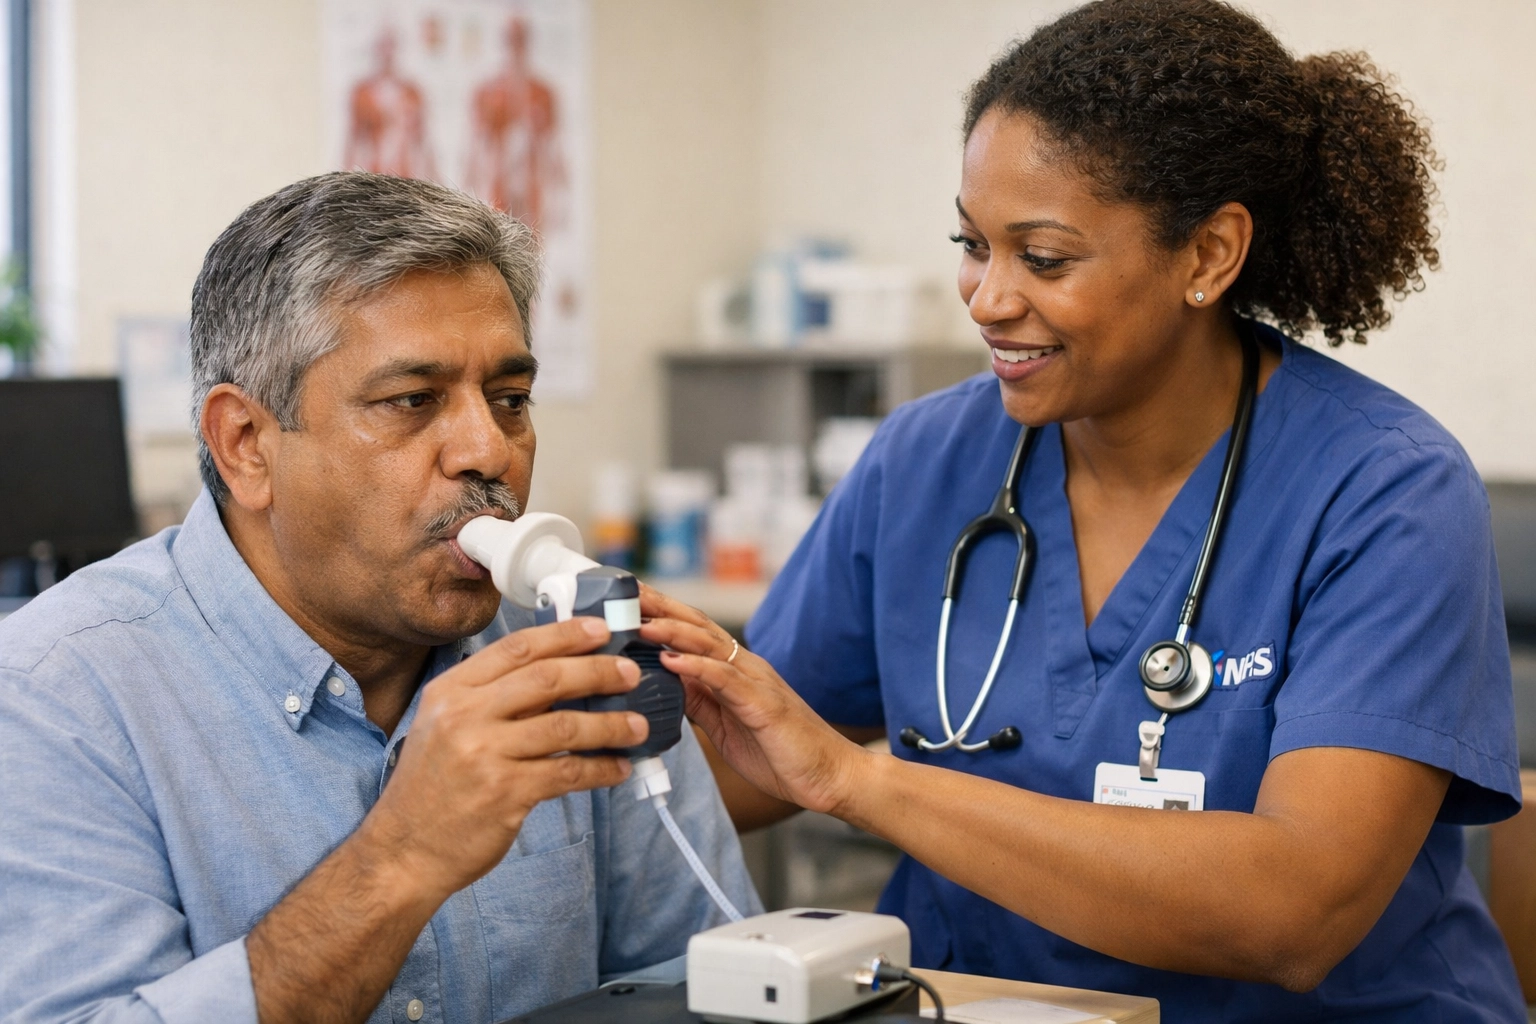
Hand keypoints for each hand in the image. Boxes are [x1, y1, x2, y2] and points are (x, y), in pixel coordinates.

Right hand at [362, 616, 645, 900]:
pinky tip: (618, 768)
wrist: (403, 851)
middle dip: (598, 671)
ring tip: (638, 726)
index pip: (517, 649)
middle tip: (630, 674)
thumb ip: (490, 698)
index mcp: (451, 691)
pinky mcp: (505, 794)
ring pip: (566, 725)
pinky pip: (568, 772)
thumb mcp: (443, 726)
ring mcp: (484, 755)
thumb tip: (556, 673)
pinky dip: (601, 769)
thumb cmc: (431, 787)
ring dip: (611, 725)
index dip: (565, 635)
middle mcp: (465, 716)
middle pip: (548, 678)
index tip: (600, 630)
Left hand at [639, 584, 868, 815]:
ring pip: (709, 645)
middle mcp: (745, 667)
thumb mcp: (724, 725)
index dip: (660, 613)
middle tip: (625, 592)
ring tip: (640, 621)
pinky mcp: (764, 703)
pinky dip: (697, 667)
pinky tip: (672, 660)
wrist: (829, 776)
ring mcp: (756, 682)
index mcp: (735, 671)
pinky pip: (726, 679)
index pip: (693, 632)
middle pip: (697, 626)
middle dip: (660, 607)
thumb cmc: (781, 754)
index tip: (626, 601)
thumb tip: (663, 684)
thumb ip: (698, 701)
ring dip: (672, 630)